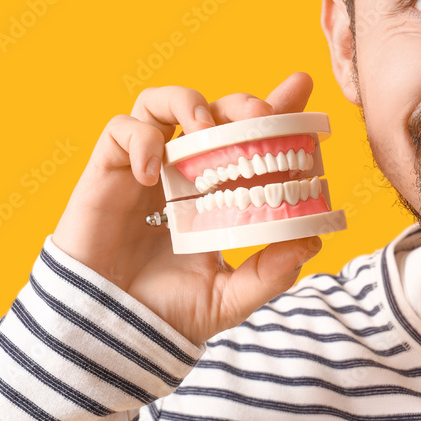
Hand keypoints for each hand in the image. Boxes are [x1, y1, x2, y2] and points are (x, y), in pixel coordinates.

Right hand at [52, 73, 320, 345]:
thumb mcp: (231, 298)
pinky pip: (121, 129)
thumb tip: (312, 241)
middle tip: (261, 117)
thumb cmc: (167, 313)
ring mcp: (147, 168)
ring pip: (165, 101)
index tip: (302, 86)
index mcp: (220, 194)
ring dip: (190, 101)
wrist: (109, 334)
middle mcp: (186, 172)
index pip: (253, 139)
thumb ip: (271, 273)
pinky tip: (152, 172)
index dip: (278, 109)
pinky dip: (140, 138)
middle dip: (242, 104)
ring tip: (207, 128)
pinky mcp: (108, 171)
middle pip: (217, 111)